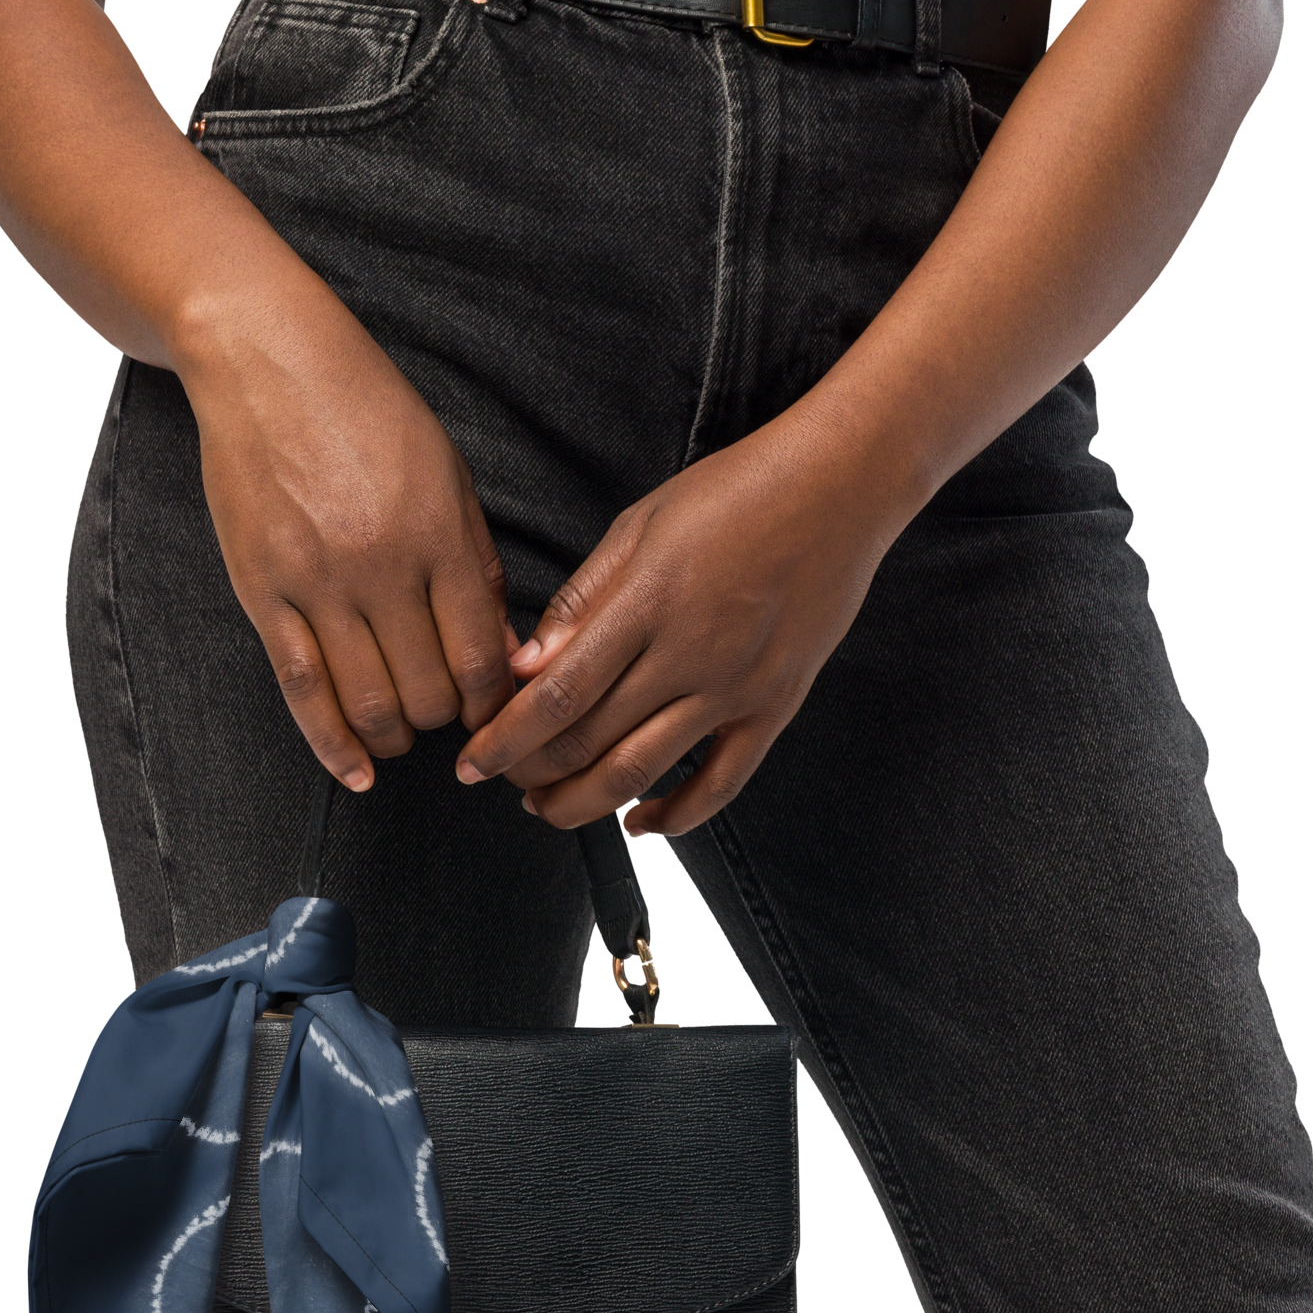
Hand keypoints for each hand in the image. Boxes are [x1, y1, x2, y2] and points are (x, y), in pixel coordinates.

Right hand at [179, 296, 516, 789]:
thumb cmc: (369, 412)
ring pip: (369, 702)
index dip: (496, 704)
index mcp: (439, 536)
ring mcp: (317, 582)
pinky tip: (355, 773)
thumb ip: (475, 565)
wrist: (267, 361)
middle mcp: (382, 566)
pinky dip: (332, 744)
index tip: (498, 717)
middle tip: (449, 721)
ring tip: (403, 737)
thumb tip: (505, 652)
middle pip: (429, 692)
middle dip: (448, 723)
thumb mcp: (448, 476)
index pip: (481, 656)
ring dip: (396, 738)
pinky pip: (301, 688)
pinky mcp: (263, 590)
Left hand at [455, 423, 904, 833]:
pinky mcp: (775, 706)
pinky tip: (640, 823)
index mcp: (646, 602)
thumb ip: (582, 601)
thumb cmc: (735, 493)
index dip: (505, 740)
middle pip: (589, 742)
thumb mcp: (640, 525)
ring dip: (583, 803)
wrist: (840, 489)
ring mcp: (735, 687)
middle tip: (501, 779)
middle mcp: (689, 654)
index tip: (471, 762)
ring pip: (643, 772)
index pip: (556, 695)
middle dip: (532, 774)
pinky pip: (722, 783)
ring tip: (547, 808)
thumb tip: (526, 667)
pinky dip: (677, 816)